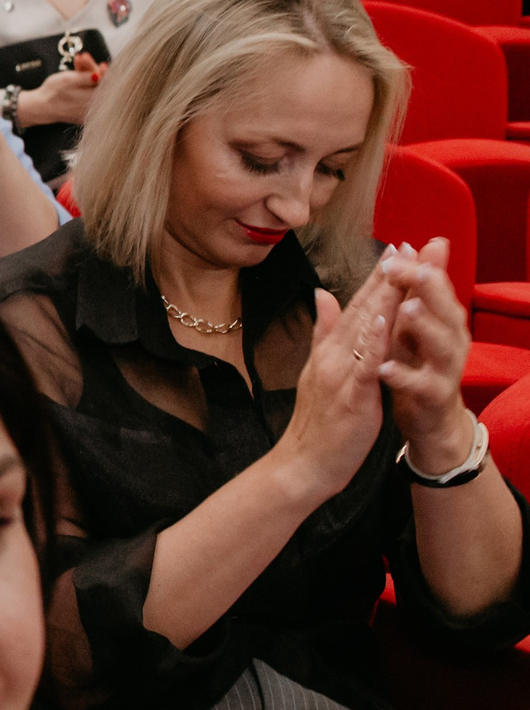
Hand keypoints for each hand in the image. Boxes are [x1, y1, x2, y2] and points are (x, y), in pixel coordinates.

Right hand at [17, 53, 102, 127]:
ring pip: (93, 88)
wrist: (39, 107)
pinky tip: (77, 72)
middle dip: (92, 69)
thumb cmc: (51, 94)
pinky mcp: (84, 110)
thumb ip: (86, 77)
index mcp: (91, 100)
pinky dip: (84, 82)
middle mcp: (93, 108)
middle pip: (100, 85)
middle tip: (83, 57)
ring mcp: (89, 111)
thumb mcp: (68, 80)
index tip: (100, 63)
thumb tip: (100, 74)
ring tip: (78, 60)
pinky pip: (88, 94)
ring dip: (87, 73)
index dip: (104, 72)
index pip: (106, 84)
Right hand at [270, 267, 396, 502]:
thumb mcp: (318, 371)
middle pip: (364, 310)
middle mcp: (334, 355)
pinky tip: (387, 321)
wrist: (303, 463)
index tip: (397, 248)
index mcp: (331, 350)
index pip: (357, 305)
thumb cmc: (316, 422)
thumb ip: (322, 331)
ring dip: (386, 299)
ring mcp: (341, 374)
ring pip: (367, 331)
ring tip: (402, 271)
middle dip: (387, 277)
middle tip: (406, 246)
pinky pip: (367, 365)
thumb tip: (322, 293)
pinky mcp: (351, 396)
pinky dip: (376, 342)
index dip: (378, 276)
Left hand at [374, 239, 476, 471]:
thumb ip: (412, 289)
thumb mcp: (412, 324)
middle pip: (445, 310)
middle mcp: (450, 340)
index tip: (400, 247)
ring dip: (423, 326)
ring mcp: (444, 368)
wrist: (429, 417)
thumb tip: (420, 245)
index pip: (433, 288)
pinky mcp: (434, 395)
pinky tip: (385, 367)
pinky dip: (404, 376)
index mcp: (442, 320)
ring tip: (405, 309)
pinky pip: (421, 384)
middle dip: (429, 289)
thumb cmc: (417, 363)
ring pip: (440, 345)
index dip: (419, 267)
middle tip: (413, 270)